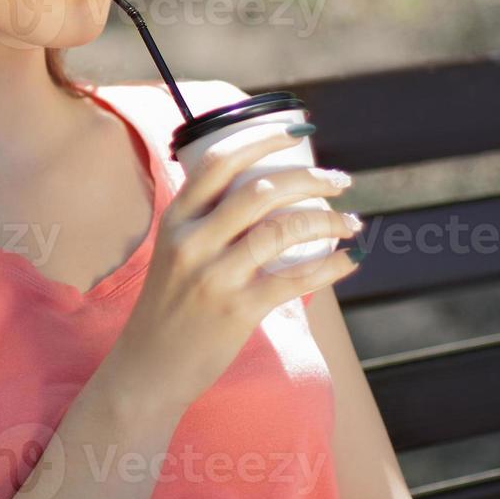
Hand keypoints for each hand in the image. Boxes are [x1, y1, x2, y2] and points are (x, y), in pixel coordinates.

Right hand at [106, 125, 361, 413]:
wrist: (148, 366)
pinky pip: (295, 279)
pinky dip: (330, 265)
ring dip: (327, 220)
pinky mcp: (237, 309)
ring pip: (283, 230)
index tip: (297, 132)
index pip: (218, 162)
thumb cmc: (169, 305)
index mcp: (175, 219)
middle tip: (339, 180)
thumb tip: (269, 196)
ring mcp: (214, 275)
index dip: (261, 139)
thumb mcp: (173, 252)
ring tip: (351, 221)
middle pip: (260, 190)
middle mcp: (191, 241)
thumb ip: (207, 224)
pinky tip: (348, 260)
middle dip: (310, 178)